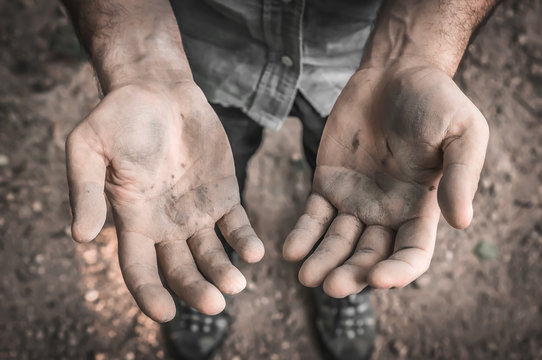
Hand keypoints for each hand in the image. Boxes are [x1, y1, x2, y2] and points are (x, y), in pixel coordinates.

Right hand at [66, 80, 263, 320]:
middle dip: (196, 290)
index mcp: (133, 220)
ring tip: (237, 285)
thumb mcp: (88, 147)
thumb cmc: (118, 117)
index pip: (139, 270)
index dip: (150, 294)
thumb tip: (81, 237)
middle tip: (215, 304)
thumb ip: (86, 190)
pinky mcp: (223, 195)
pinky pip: (236, 226)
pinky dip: (245, 241)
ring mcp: (198, 212)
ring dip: (225, 272)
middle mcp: (167, 225)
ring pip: (213, 254)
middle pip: (181, 270)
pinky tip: (254, 252)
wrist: (158, 90)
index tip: (166, 313)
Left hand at [283, 62, 487, 296]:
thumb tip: (461, 222)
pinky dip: (302, 234)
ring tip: (306, 276)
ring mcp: (354, 200)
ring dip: (322, 262)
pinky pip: (313, 215)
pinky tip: (291, 251)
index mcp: (420, 208)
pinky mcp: (327, 183)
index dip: (398, 272)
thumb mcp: (463, 133)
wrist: (395, 73)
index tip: (378, 278)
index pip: (411, 254)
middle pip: (368, 256)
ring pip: (337, 242)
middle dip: (351, 274)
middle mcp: (386, 212)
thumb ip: (460, 175)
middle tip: (331, 286)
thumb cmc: (436, 101)